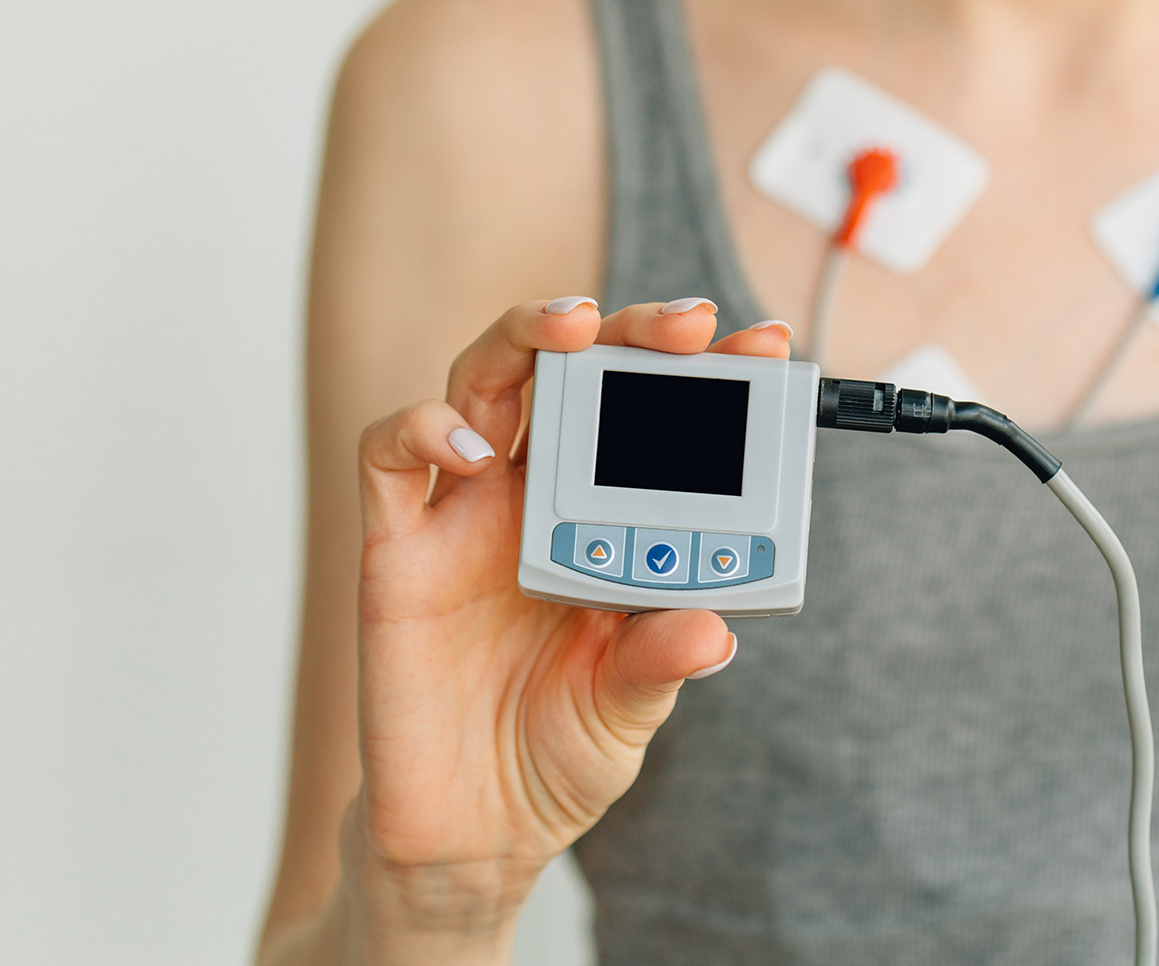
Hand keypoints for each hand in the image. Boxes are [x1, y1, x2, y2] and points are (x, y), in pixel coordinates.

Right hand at [341, 297, 790, 960]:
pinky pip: (392, 457)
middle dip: (629, 332)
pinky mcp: (397, 549)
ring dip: (527, 339)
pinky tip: (475, 448)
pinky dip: (424, 429)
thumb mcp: (630, 710)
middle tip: (687, 327)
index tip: (767, 347)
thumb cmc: (555, 753)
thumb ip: (661, 662)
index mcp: (607, 519)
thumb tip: (712, 629)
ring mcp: (465, 514)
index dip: (707, 374)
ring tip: (575, 330)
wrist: (472, 833)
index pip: (657, 418)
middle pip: (572, 372)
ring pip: (482, 380)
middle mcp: (537, 497)